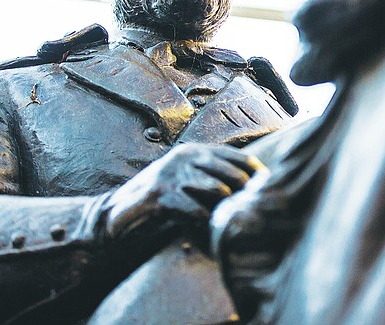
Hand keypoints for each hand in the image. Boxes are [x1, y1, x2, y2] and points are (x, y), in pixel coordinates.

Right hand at [101, 142, 265, 241]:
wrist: (116, 213)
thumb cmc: (158, 200)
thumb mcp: (186, 179)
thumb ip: (211, 177)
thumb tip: (252, 186)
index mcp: (195, 151)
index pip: (238, 157)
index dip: (257, 174)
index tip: (268, 191)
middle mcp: (185, 157)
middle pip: (233, 174)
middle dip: (244, 195)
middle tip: (251, 213)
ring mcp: (173, 174)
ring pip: (218, 190)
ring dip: (225, 211)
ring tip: (230, 225)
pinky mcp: (161, 196)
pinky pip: (196, 211)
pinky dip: (206, 225)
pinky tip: (208, 234)